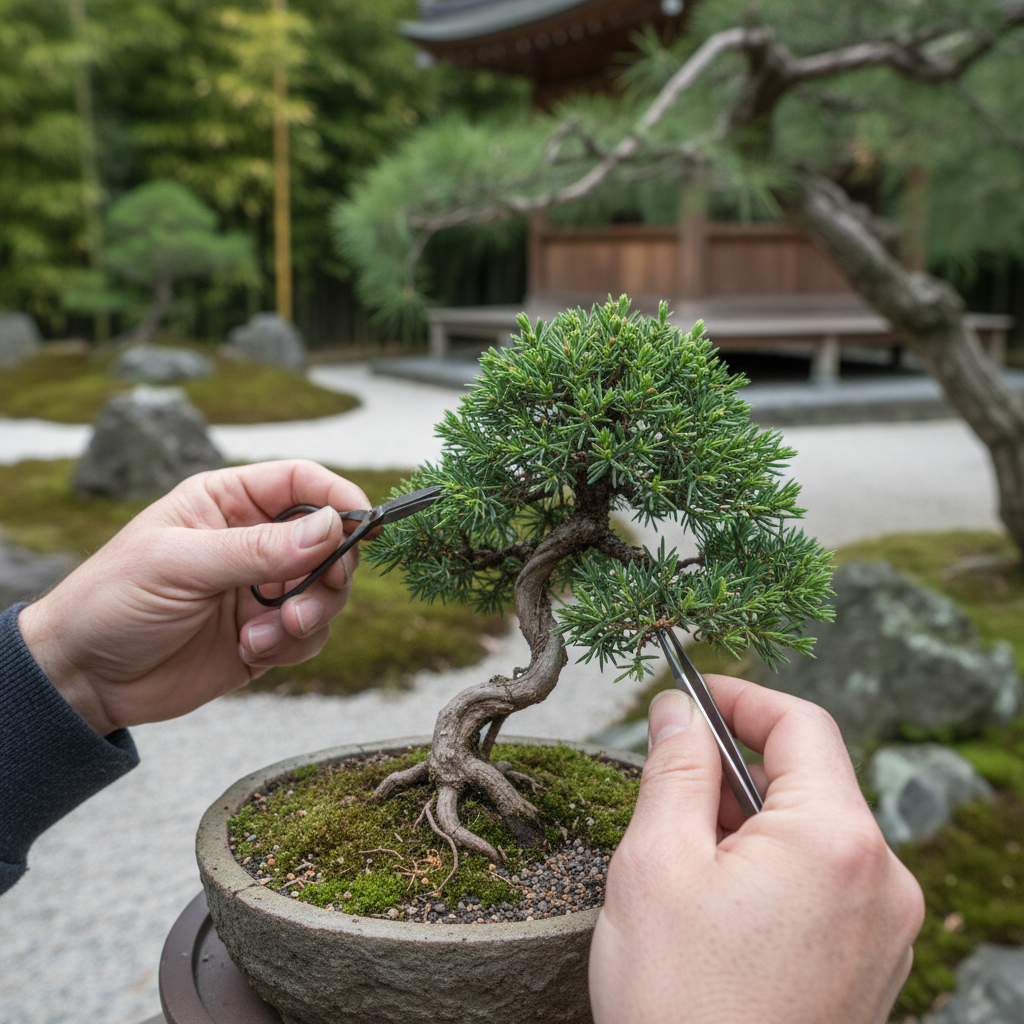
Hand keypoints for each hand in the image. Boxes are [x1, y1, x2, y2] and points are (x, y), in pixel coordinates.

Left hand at [18, 460, 371, 735]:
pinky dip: (294, 645)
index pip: (303, 482)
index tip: (367, 527)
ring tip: (266, 635)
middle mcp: (254, 541)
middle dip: (330, 573)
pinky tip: (252, 651)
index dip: (340, 498)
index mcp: (229, 502)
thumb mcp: (182, 564)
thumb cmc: (113, 602)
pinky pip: (311, 635)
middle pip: (330, 541)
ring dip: (310, 616)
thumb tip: (331, 527)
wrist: (83, 679)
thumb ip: (259, 548)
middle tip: (303, 600)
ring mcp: (262, 589)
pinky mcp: (266, 635)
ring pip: (328, 592)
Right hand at [589, 678, 924, 1023]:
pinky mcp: (875, 962)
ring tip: (688, 861)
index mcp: (836, 840)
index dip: (739, 696)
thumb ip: (675, 768)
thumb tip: (679, 709)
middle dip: (736, 767)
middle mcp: (883, 878)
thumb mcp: (656, 863)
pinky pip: (828, 879)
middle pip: (810, 776)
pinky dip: (776, 864)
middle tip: (669, 788)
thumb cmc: (679, 1002)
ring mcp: (887, 926)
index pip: (800, 723)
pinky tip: (722, 903)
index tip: (688, 696)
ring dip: (752, 820)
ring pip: (816, 828)